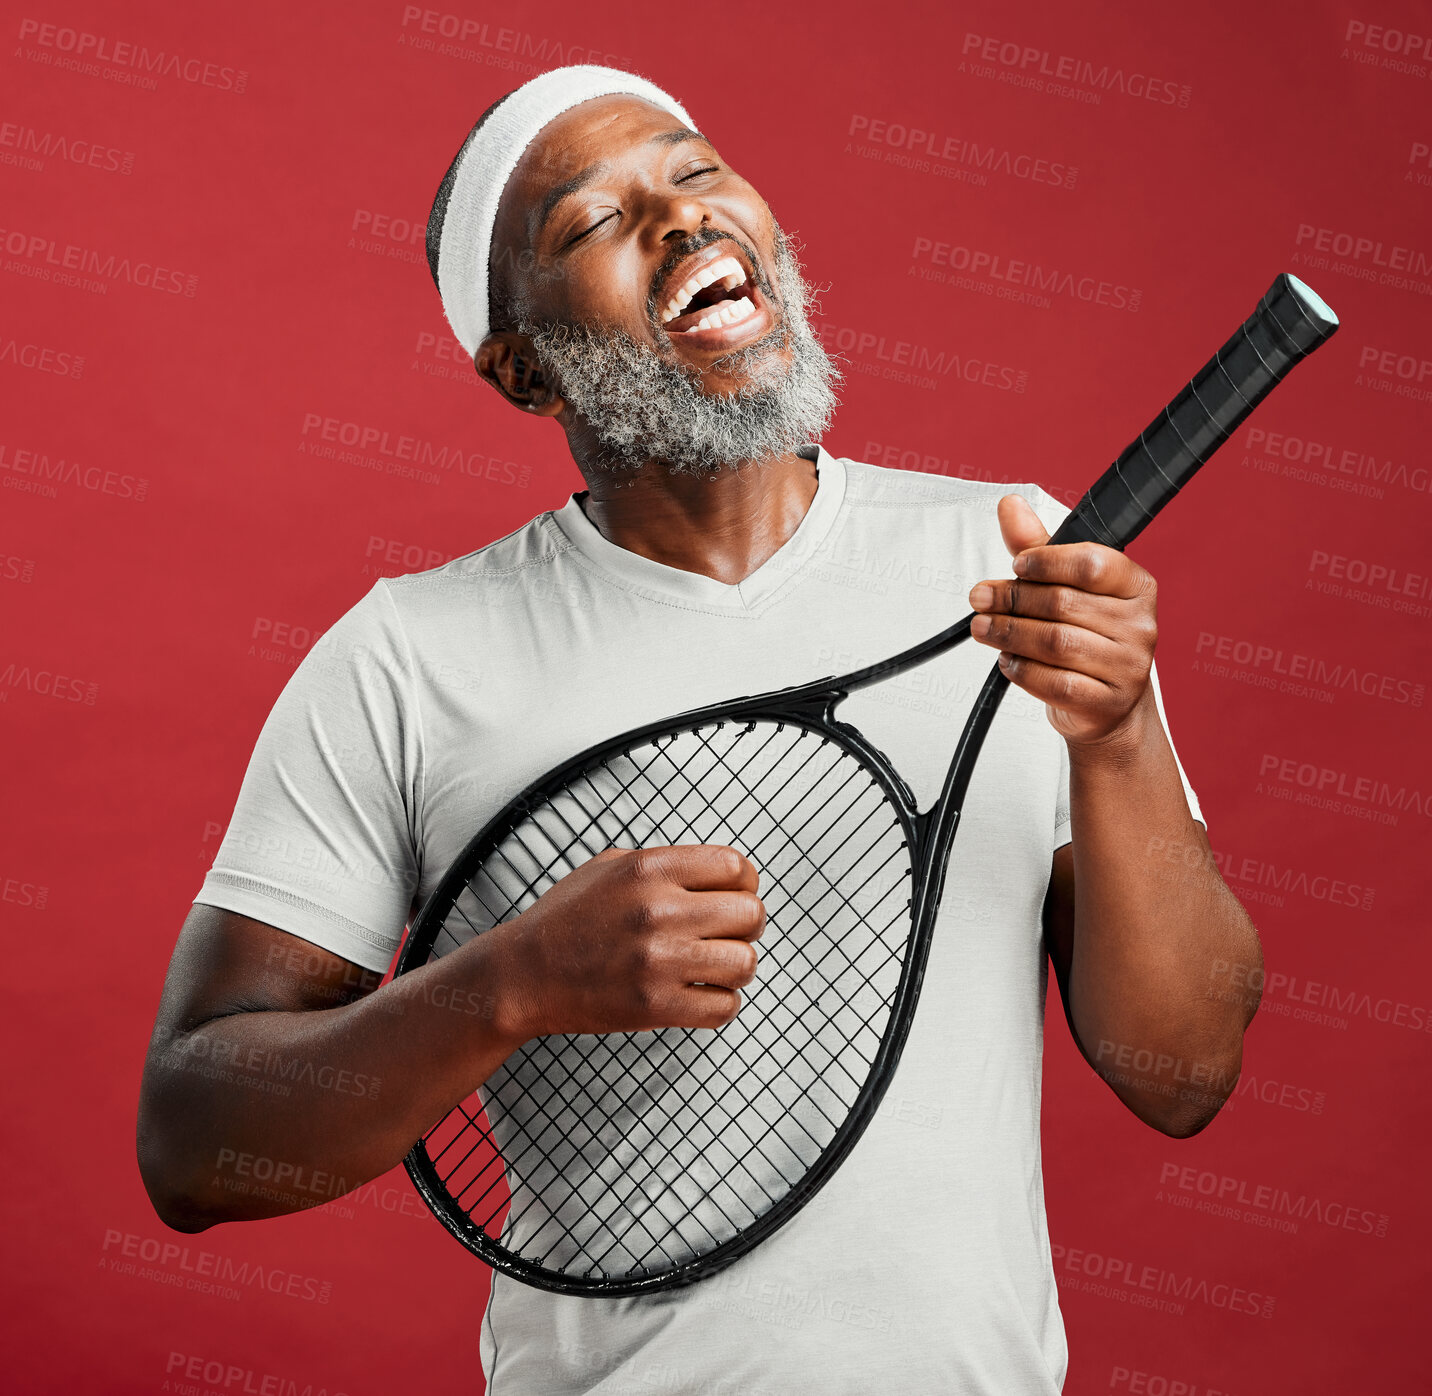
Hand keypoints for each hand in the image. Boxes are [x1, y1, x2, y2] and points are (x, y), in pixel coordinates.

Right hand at [486, 845, 765, 1040]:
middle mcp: (658, 910)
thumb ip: (667, 864)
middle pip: (751, 914)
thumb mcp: (610, 866)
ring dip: (736, 967)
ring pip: (745, 963)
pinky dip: (720, 1004)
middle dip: (745, 926)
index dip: (745, 883)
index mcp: (649, 869)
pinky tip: (699, 993)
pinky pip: (724, 1007)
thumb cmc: (565, 920)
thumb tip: (722, 874)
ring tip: (714, 966)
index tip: (735, 895)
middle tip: (726, 934)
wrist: (523, 974)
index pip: (736, 867)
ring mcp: (658, 961)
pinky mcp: (656, 1006)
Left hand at [967, 494, 1158, 746]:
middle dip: (1012, 599)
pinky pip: (1055, 683)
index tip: (1016, 565)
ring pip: (1056, 643)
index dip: (1047, 561)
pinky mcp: (1106, 703)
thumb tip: (1009, 504)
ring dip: (1009, 634)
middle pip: (1063, 604)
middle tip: (980, 598)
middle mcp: (1139, 625)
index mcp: (1135, 586)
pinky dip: (1023, 670)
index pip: (1092, 563)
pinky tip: (1007, 660)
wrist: (1109, 705)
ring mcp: (1127, 667)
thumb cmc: (1087, 636)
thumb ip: (1038, 547)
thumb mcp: (1067, 587)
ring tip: (983, 628)